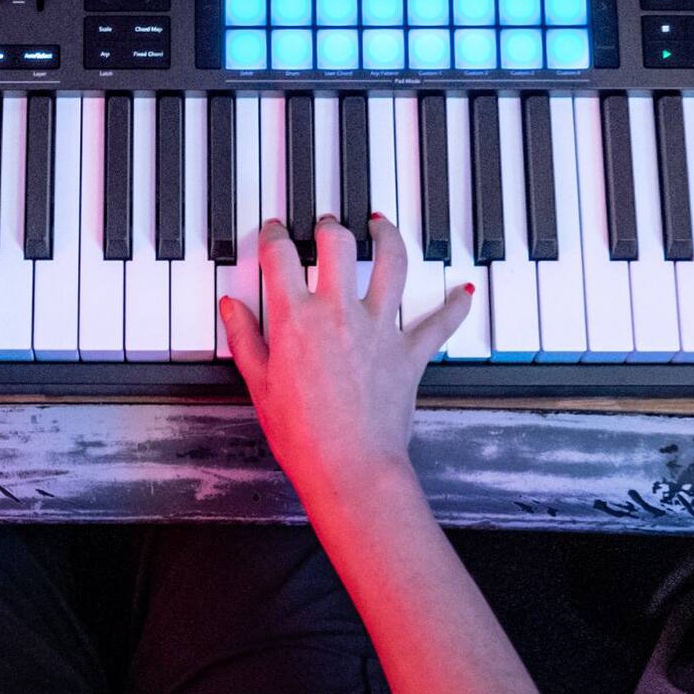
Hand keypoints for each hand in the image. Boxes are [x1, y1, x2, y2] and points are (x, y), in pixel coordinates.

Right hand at [217, 216, 469, 511]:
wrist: (350, 468)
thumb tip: (232, 307)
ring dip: (388, 238)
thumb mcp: (259, 386)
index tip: (273, 234)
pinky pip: (440, 322)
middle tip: (325, 225)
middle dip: (329, 226)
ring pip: (392, 263)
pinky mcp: (409, 352)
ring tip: (381, 226)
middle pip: (338, 243)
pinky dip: (454, 306)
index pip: (280, 256)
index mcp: (296, 319)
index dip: (273, 236)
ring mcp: (379, 329)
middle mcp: (339, 313)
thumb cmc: (303, 437)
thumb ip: (245, 339)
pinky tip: (462, 291)